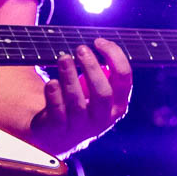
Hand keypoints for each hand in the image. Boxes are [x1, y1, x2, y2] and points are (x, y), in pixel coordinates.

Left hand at [29, 39, 131, 154]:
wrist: (57, 136)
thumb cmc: (79, 104)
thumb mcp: (96, 91)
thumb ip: (102, 71)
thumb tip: (98, 39)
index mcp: (118, 104)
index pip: (124, 78)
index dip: (114, 56)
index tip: (98, 41)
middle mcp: (103, 118)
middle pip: (103, 92)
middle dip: (92, 67)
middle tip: (80, 49)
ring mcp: (81, 126)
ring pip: (77, 101)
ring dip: (70, 76)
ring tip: (63, 58)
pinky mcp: (59, 130)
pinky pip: (57, 111)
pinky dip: (54, 94)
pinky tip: (52, 82)